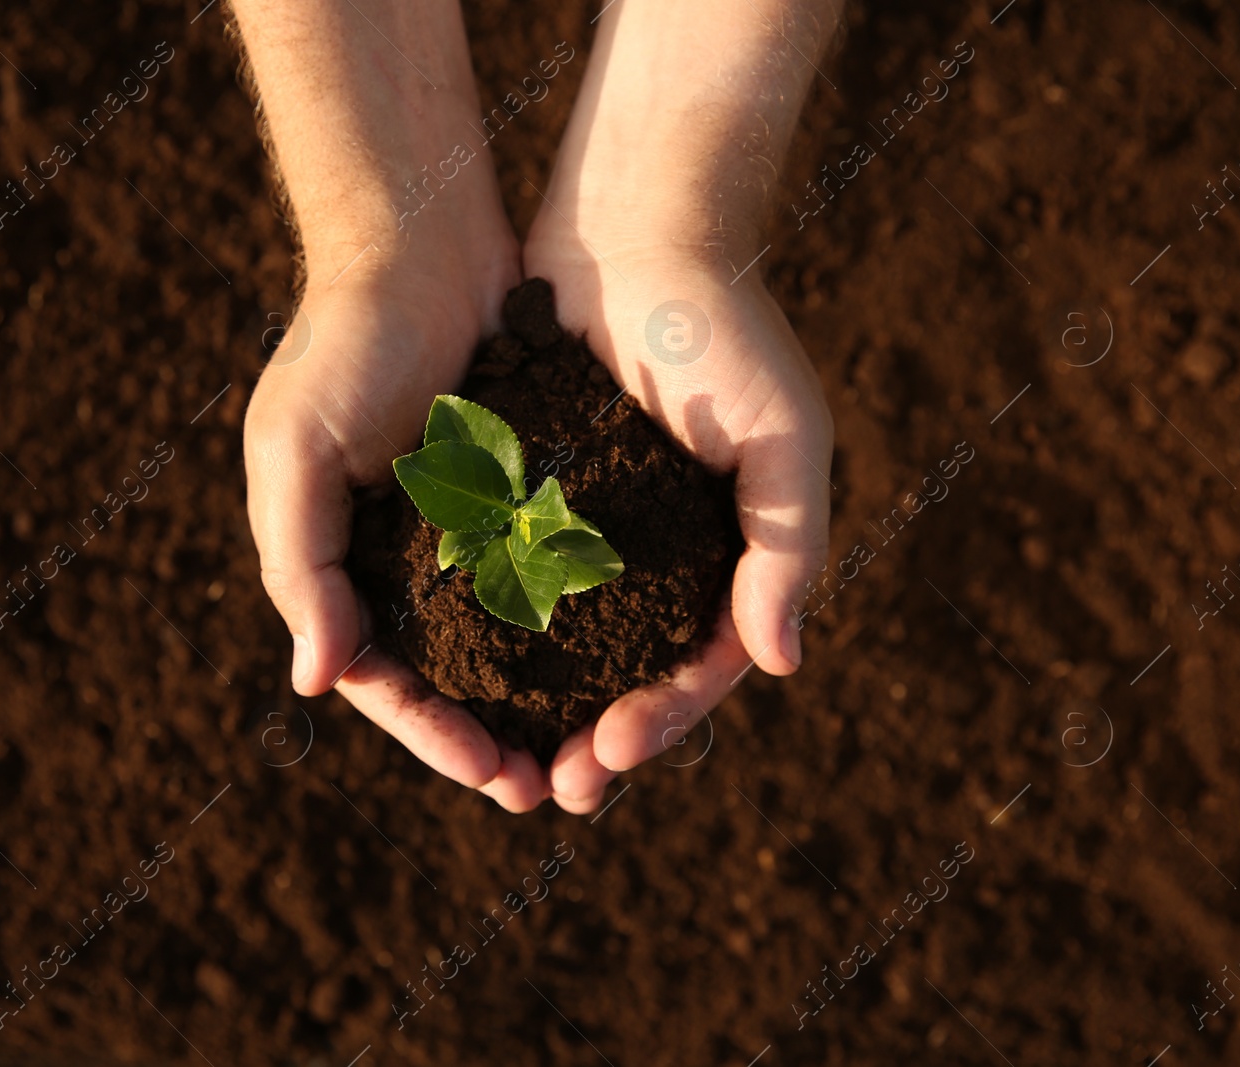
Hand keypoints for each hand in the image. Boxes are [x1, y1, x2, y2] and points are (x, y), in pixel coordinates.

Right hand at [244, 228, 558, 811]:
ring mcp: (472, 530)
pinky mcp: (528, 493)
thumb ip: (302, 564)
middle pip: (455, 679)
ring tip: (599, 748)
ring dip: (547, 699)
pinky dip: (582, 622)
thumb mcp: (295, 450)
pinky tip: (626, 659)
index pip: (388, 679)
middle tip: (555, 792)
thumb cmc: (343, 342)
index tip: (494, 775)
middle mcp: (410, 560)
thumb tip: (317, 685)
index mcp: (348, 565)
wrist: (422, 243)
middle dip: (497, 740)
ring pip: (513, 642)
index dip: (435, 736)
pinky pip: (557, 574)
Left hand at [521, 187, 832, 815]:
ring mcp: (591, 529)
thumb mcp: (783, 438)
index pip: (698, 667)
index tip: (608, 760)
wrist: (637, 230)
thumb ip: (788, 548)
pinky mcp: (530, 494)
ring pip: (561, 643)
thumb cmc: (724, 331)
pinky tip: (451, 671)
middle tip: (549, 792)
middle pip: (625, 673)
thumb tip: (780, 665)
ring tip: (495, 759)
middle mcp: (657, 555)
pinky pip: (508, 577)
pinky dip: (487, 629)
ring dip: (534, 705)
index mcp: (725, 555)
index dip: (660, 723)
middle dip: (592, 738)